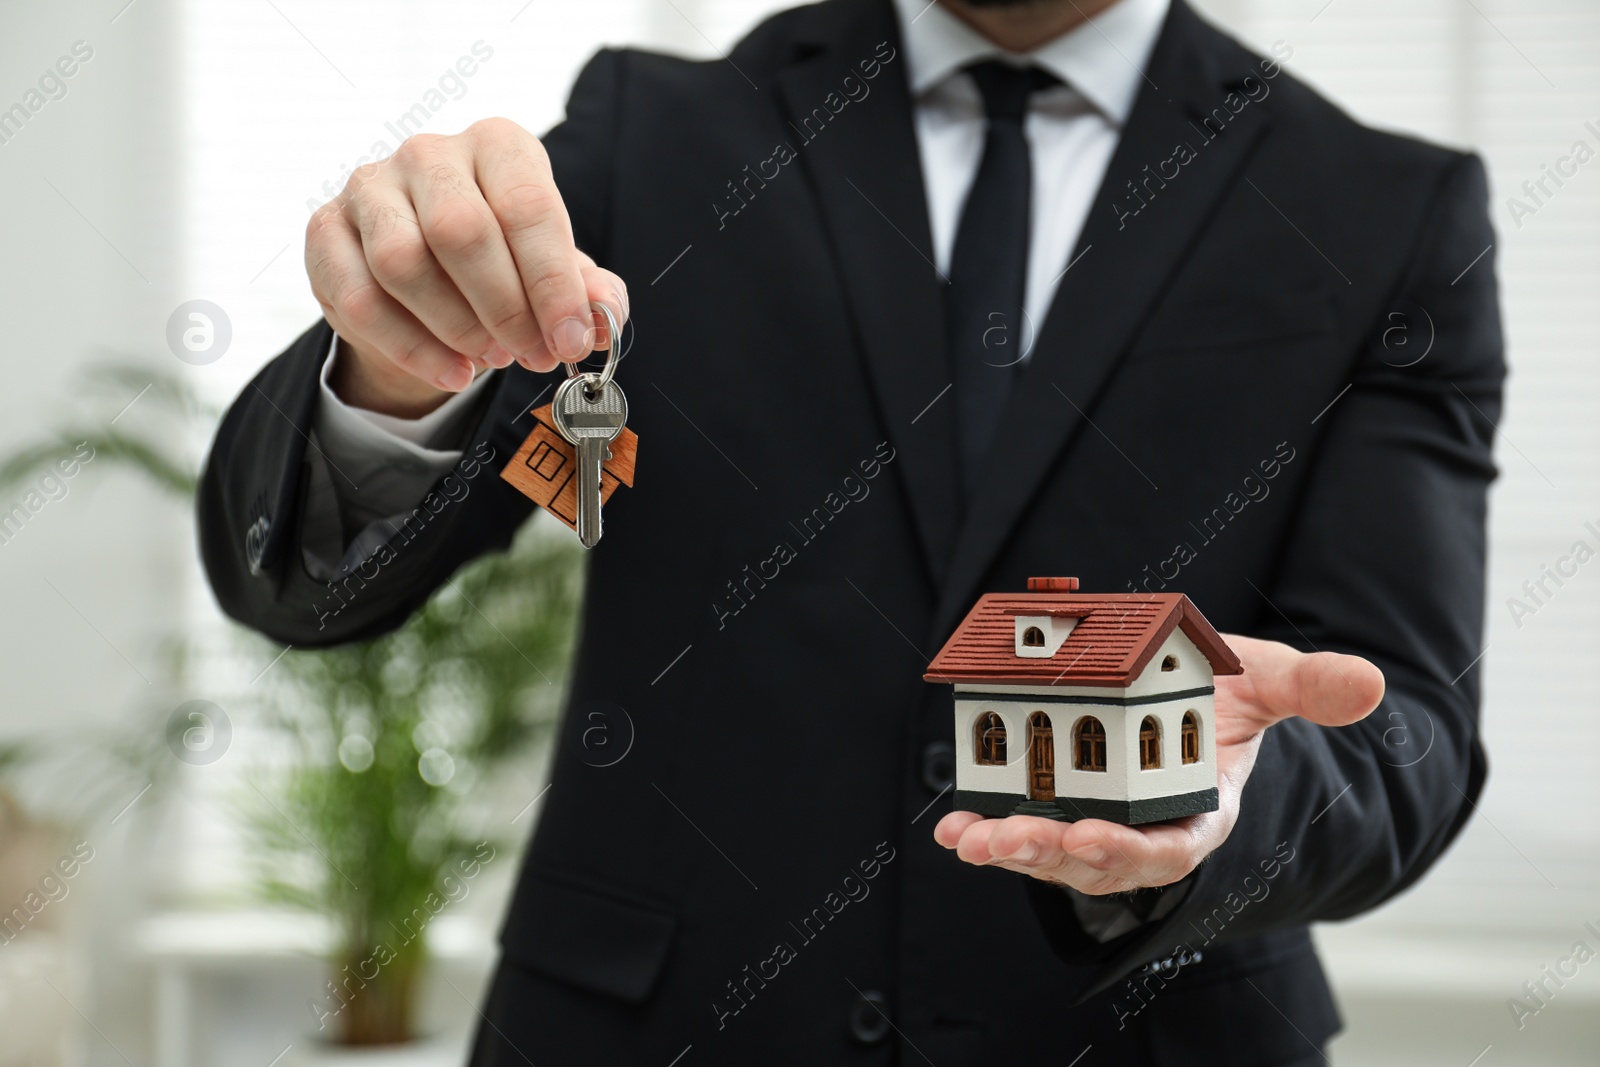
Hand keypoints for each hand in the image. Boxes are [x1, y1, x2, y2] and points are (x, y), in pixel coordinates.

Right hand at [306, 118, 627, 417]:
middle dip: (504, 307)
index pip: (527, 205)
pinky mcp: (326, 230)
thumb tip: (605, 316)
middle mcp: (429, 153)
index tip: (571, 340)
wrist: (425, 279)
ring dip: (455, 326)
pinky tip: (450, 372)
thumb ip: (588, 291)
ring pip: (401, 261)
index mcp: (497, 145)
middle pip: (460, 230)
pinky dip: (411, 348)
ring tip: (490, 358)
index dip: (552, 283)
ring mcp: (369, 187)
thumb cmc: (502, 263)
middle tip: (531, 355)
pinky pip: (360, 297)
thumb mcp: (553, 272)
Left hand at [932, 635, 1383, 894]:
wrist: (1189, 699)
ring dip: (1011, 850)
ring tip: (968, 839)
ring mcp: (1097, 823)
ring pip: (1053, 854)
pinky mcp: (1057, 808)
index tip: (1099, 838)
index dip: (1135, 848)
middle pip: (1099, 860)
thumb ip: (1311, 688)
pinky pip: (1020, 826)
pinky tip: (954, 828)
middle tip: (1010, 839)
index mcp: (1198, 810)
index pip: (1170, 846)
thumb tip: (1369, 683)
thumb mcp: (1271, 683)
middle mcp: (1144, 829)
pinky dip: (985, 830)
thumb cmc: (1229, 699)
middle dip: (1055, 853)